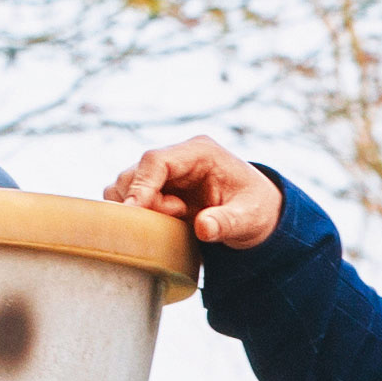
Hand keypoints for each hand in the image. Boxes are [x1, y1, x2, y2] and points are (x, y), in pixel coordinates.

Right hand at [105, 135, 287, 250]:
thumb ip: (227, 222)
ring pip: (125, 187)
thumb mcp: (249, 218)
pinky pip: (127, 199)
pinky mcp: (156, 189)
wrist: (256, 212)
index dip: (141, 186)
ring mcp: (164, 173)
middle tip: (179, 218)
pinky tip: (166, 224)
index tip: (135, 212)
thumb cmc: (255, 209)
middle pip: (134, 174)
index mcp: (200, 152)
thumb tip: (203, 228)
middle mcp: (178, 157)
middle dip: (145, 203)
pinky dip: (137, 215)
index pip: (156, 160)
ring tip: (177, 220)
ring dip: (141, 210)